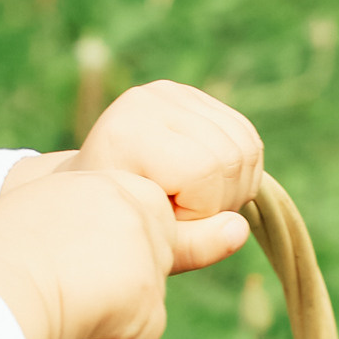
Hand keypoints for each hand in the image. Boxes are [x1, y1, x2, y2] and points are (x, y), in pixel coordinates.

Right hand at [0, 167, 249, 338]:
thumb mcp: (29, 220)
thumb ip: (71, 225)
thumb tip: (89, 263)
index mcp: (98, 179)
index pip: (136, 216)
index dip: (109, 255)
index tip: (66, 273)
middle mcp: (130, 203)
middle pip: (153, 257)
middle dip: (120, 288)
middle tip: (66, 301)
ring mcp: (144, 249)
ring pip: (147, 302)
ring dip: (109, 324)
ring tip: (60, 322)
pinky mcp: (146, 294)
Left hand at [4, 80, 263, 224]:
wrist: (93, 190)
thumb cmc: (117, 222)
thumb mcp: (150, 242)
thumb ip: (194, 245)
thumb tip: (239, 230)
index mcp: (128, 132)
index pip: (202, 170)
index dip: (201, 209)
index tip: (169, 221)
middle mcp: (150, 100)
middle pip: (230, 157)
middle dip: (221, 201)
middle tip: (186, 216)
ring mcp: (173, 93)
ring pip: (245, 147)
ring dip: (234, 189)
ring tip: (194, 203)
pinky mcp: (193, 97)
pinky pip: (246, 137)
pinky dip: (239, 172)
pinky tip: (208, 187)